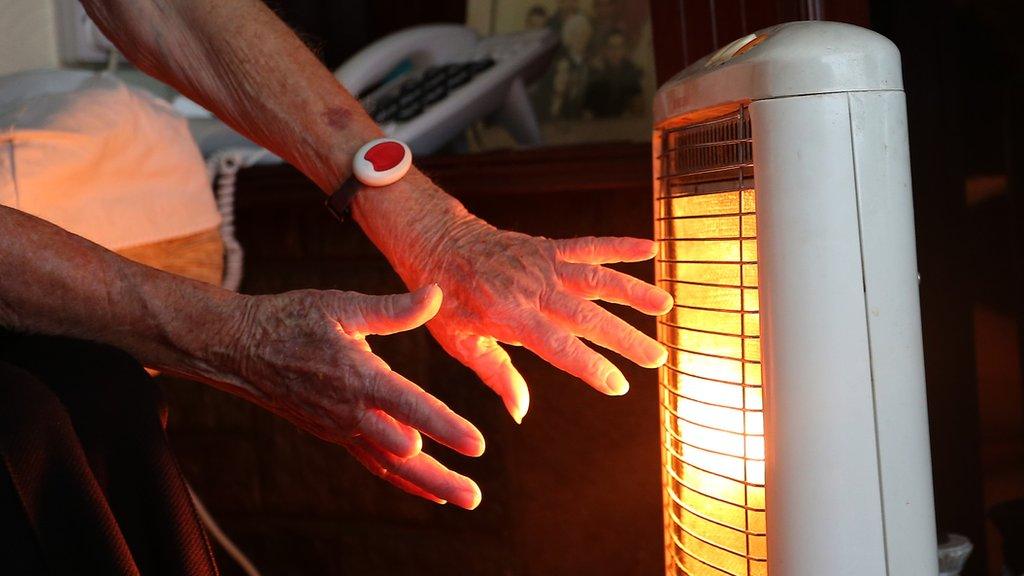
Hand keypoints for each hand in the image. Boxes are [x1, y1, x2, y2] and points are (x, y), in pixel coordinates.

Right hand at [220, 284, 483, 508]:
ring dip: (427, 484)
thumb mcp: (342, 305)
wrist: (242, 349)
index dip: (445, 426)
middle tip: (475, 498)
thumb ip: (392, 309)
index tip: (477, 444)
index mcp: (359, 377)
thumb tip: (436, 293)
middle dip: (441, 474)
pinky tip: (430, 490)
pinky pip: (373, 464)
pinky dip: (402, 480)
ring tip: (462, 499)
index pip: (411, 406)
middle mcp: (351, 411)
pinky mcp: (335, 434)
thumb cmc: (293, 320)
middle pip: (404, 453)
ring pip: (390, 466)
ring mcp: (342, 428)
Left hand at [393, 217, 673, 422]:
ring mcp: (542, 264)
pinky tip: (649, 249)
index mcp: (509, 315)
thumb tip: (521, 412)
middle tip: (658, 358)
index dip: (590, 366)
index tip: (618, 385)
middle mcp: (532, 288)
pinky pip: (587, 245)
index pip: (558, 346)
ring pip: (596, 278)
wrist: (437, 243)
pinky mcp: (547, 248)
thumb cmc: (445, 301)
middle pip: (587, 315)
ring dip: (633, 291)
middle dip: (625, 338)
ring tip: (665, 306)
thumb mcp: (459, 343)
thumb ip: (496, 374)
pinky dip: (619, 246)